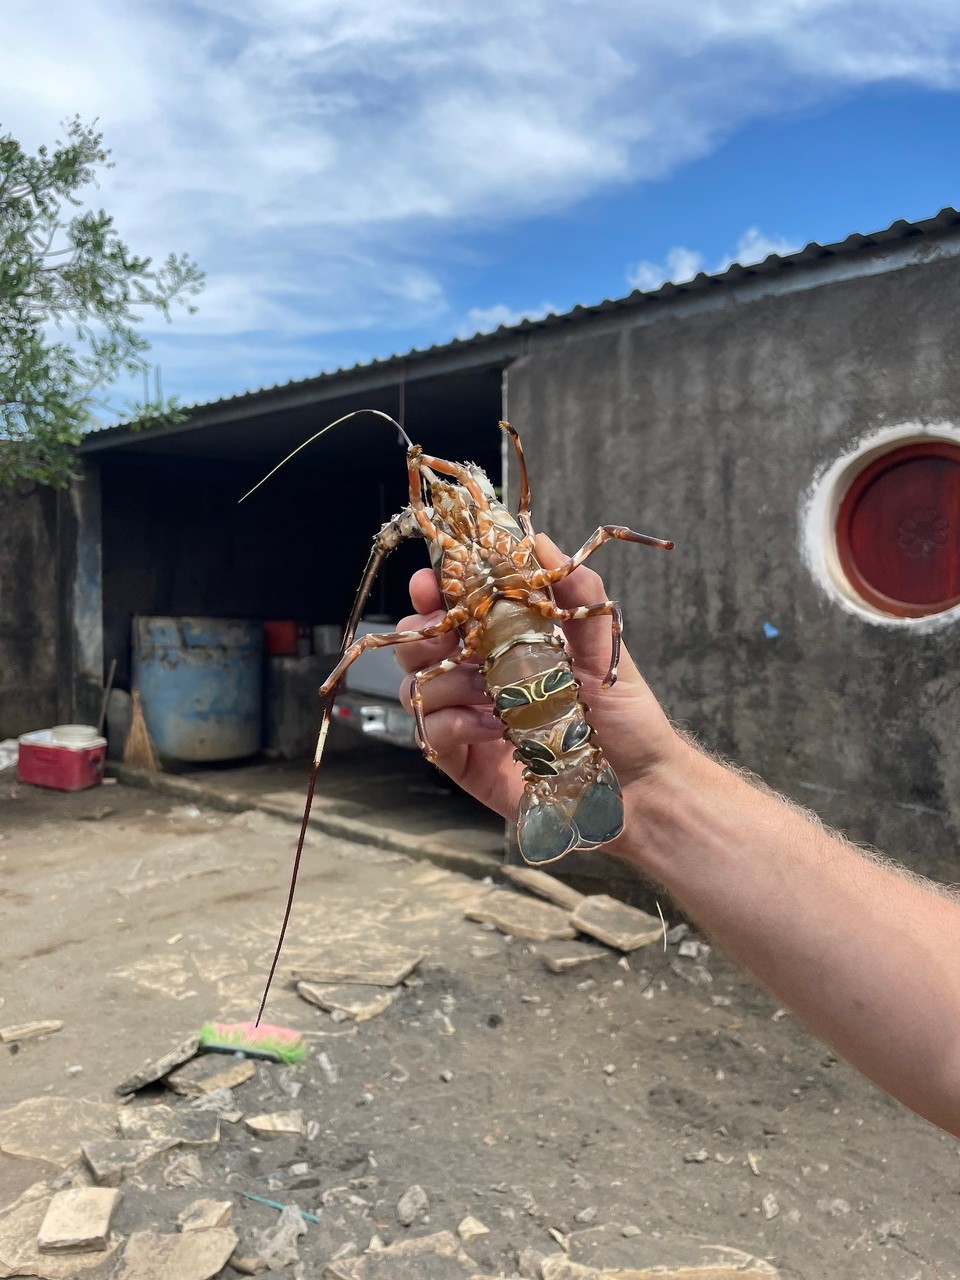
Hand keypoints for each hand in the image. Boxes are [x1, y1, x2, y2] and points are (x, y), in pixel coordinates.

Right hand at [394, 535, 679, 842]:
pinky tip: (491, 726)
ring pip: (417, 688)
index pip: (451, 608)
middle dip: (420, 632)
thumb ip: (575, 591)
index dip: (432, 592)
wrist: (639, 781)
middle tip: (444, 635)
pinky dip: (453, 723)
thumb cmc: (623, 713)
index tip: (430, 583)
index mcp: (504, 642)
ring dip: (443, 680)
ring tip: (488, 690)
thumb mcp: (603, 643)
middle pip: (417, 645)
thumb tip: (539, 542)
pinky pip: (431, 735)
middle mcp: (478, 677)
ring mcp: (468, 719)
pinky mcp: (465, 761)